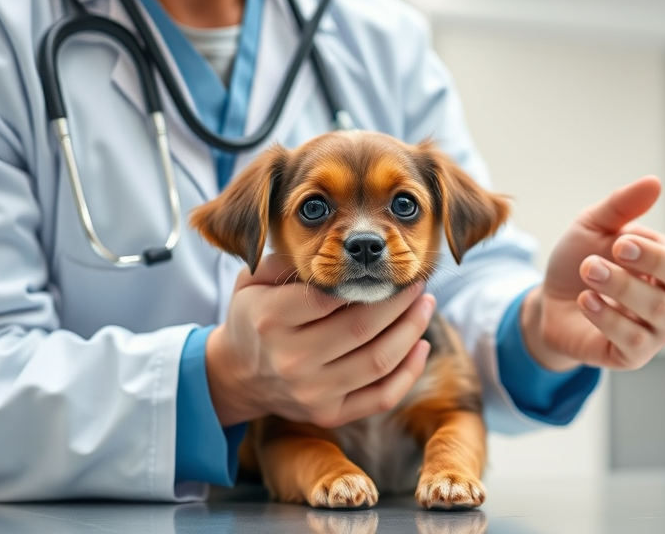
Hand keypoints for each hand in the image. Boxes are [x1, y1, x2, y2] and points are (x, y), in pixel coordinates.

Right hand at [204, 255, 433, 426]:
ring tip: (426, 305)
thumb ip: (285, 260)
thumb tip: (332, 250)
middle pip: (362, 327)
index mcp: (270, 319)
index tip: (390, 266)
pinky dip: (409, 372)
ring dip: (412, 330)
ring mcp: (312, 393)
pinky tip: (421, 346)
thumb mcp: (253, 281)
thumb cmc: (254, 317)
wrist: (238, 375)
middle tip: (418, 282)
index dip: (367, 279)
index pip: (329, 295)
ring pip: (379, 361)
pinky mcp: (329, 415)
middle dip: (399, 301)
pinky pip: (382, 396)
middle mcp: (291, 360)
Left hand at [522, 176, 664, 371]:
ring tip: (588, 273)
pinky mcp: (633, 356)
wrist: (549, 300)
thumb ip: (622, 207)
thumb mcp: (594, 227)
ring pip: (656, 315)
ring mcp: (656, 332)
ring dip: (619, 290)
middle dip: (640, 270)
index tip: (617, 242)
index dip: (652, 253)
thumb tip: (654, 182)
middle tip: (597, 259)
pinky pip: (635, 342)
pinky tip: (586, 301)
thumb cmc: (580, 260)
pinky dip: (609, 319)